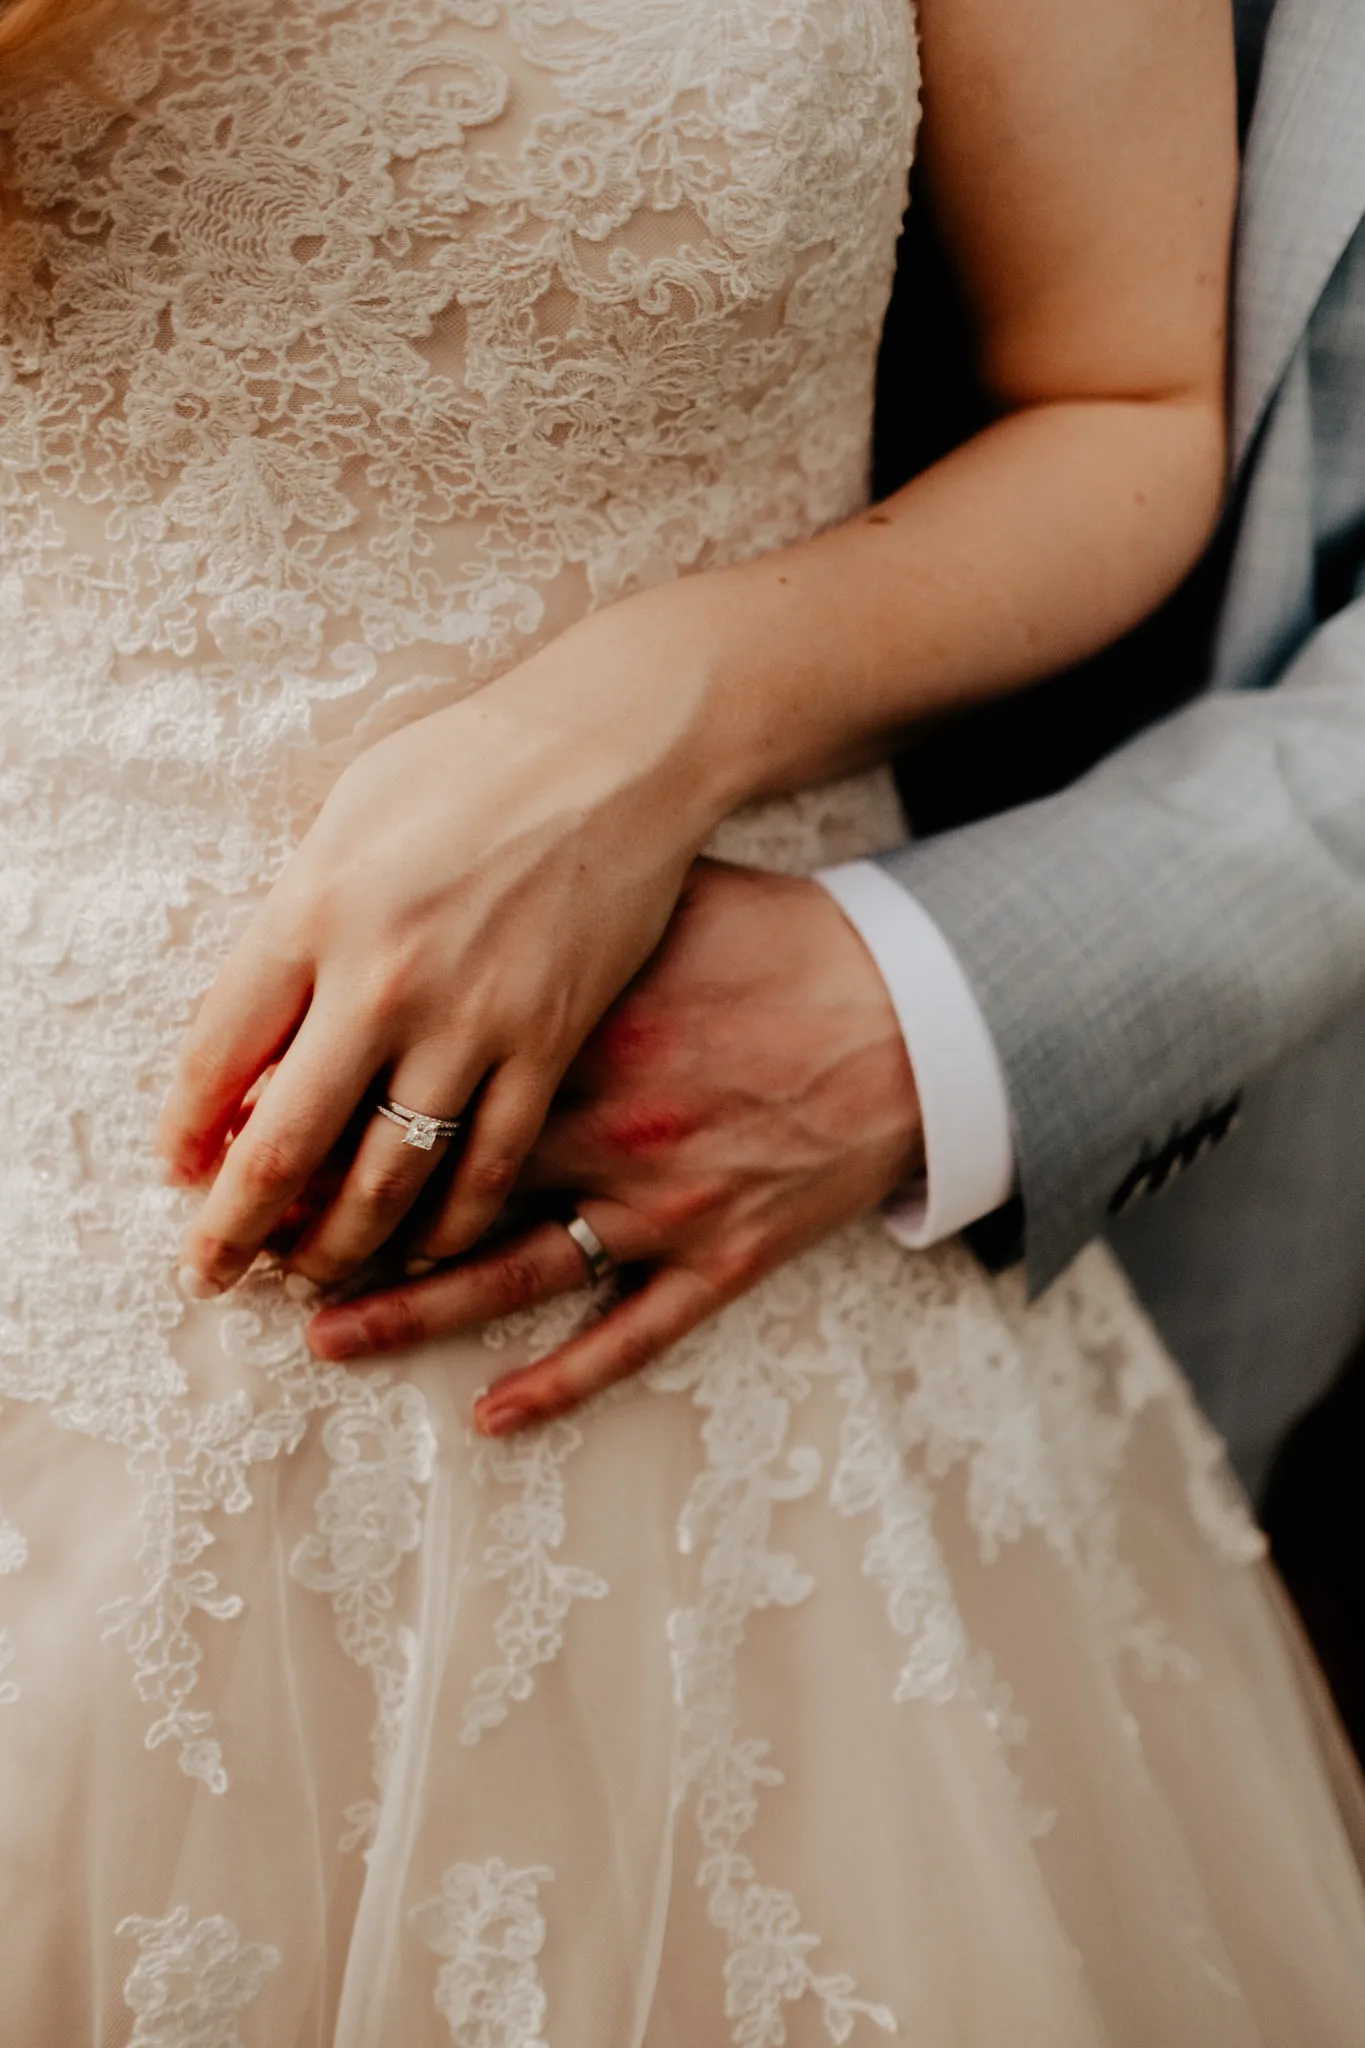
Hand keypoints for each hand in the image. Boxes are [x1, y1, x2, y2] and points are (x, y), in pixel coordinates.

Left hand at [157, 600, 736, 1295]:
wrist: (615, 748)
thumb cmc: (474, 762)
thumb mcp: (350, 815)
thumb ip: (297, 919)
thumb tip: (257, 1019)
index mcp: (313, 910)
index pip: (217, 1053)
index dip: (189, 1129)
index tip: (181, 1172)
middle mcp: (382, 980)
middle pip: (285, 1141)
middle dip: (237, 1228)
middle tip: (215, 1272)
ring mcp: (472, 1022)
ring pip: (387, 1176)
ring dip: (339, 1243)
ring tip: (311, 1277)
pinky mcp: (552, 1045)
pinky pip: (491, 1165)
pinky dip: (451, 1223)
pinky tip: (426, 1245)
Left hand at [305, 860, 923, 1431]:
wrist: (919, 1015)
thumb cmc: (787, 945)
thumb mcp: (667, 904)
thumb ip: (561, 918)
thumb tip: (456, 894)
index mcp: (580, 1029)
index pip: (427, 1082)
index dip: (336, 1115)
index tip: (258, 1137)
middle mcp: (608, 1122)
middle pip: (445, 1184)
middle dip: (344, 1220)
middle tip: (254, 1250)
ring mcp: (664, 1200)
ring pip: (514, 1271)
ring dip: (414, 1309)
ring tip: (322, 1335)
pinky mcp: (723, 1255)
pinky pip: (631, 1334)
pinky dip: (560, 1381)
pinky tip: (489, 1415)